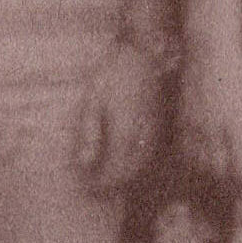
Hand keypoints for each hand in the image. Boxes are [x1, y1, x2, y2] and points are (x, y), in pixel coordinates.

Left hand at [72, 43, 166, 192]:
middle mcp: (143, 137)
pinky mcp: (158, 124)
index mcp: (125, 133)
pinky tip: (124, 160)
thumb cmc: (112, 74)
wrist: (140, 54)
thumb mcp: (92, 102)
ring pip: (142, 165)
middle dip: (113, 184)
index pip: (115, 171)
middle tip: (94, 187)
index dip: (101, 184)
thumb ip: (89, 135)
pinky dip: (136, 163)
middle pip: (130, 173)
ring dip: (126, 176)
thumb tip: (84, 164)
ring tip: (108, 178)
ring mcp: (153, 131)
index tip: (87, 187)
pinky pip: (148, 153)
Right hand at [178, 41, 241, 192]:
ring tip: (214, 190)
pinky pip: (184, 151)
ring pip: (198, 164)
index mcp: (237, 125)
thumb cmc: (240, 75)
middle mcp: (214, 129)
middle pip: (217, 171)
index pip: (241, 167)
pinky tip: (197, 170)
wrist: (210, 50)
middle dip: (225, 188)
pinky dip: (191, 165)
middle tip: (232, 199)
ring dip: (208, 180)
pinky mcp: (181, 120)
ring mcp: (195, 125)